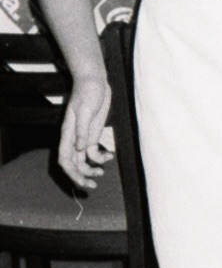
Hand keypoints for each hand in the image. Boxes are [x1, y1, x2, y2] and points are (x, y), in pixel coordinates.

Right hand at [58, 74, 112, 190]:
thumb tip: (80, 149)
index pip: (64, 159)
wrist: (94, 82)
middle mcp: (73, 139)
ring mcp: (83, 137)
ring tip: (102, 173)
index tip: (82, 181)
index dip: (71, 173)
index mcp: (68, 134)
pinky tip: (110, 155)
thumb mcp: (85, 111)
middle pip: (73, 164)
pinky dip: (101, 157)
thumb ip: (82, 130)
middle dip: (81, 176)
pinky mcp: (92, 134)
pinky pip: (94, 152)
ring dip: (90, 170)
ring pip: (82, 160)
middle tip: (93, 186)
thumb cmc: (88, 93)